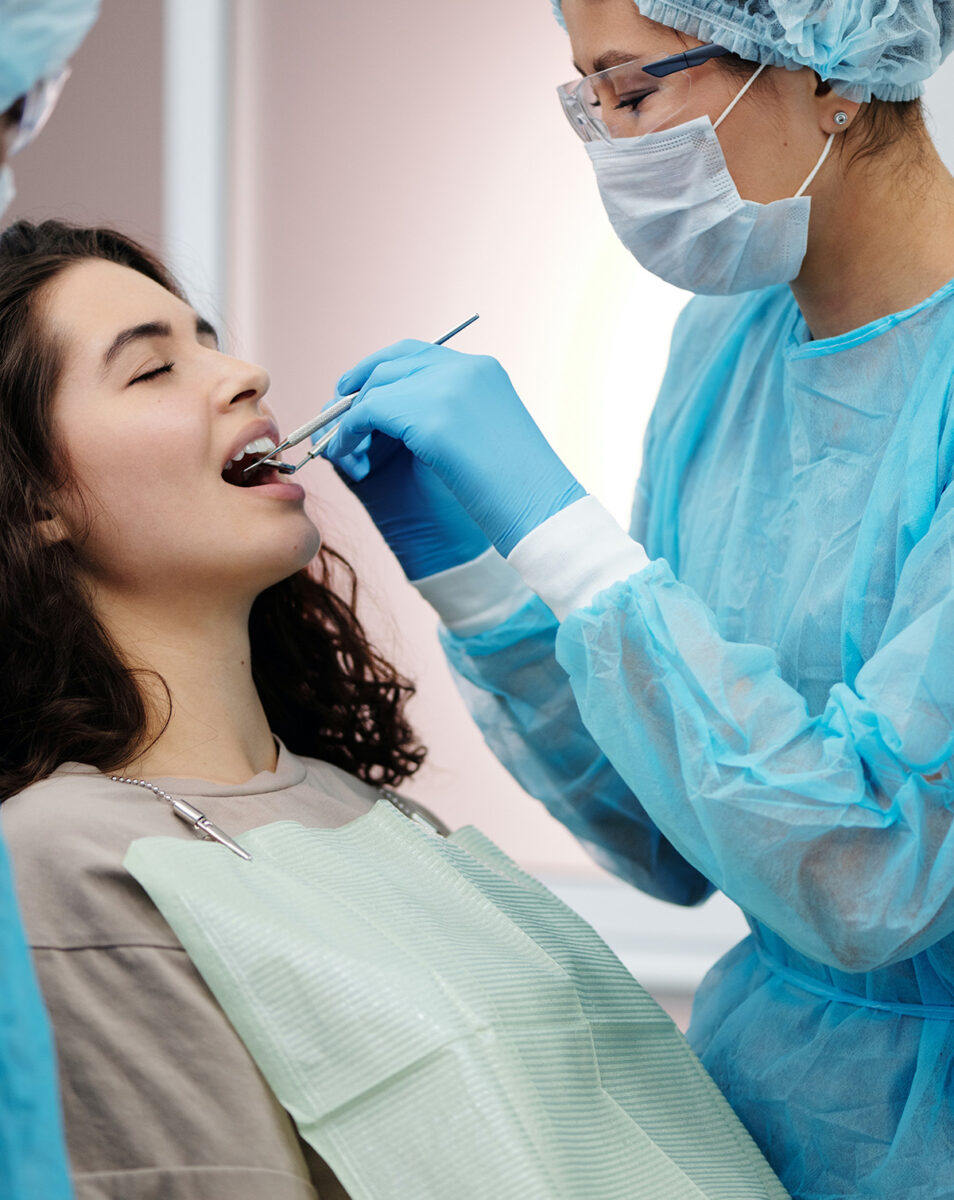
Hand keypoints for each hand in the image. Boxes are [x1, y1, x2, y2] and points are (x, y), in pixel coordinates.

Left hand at [325, 341, 585, 555]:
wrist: (543, 514)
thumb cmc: (520, 493)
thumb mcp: (484, 440)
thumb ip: (447, 420)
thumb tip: (399, 425)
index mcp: (483, 371)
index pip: (418, 355)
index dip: (383, 371)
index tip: (360, 394)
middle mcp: (464, 369)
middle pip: (392, 363)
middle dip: (359, 389)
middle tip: (337, 418)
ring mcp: (447, 388)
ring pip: (375, 388)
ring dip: (350, 418)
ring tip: (342, 448)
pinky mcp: (428, 415)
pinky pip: (366, 414)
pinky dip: (348, 434)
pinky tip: (347, 458)